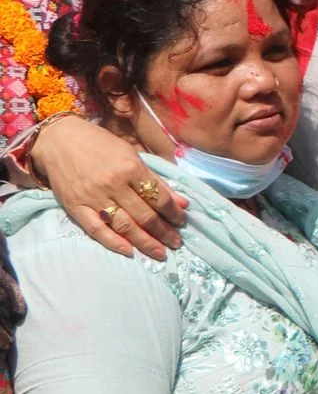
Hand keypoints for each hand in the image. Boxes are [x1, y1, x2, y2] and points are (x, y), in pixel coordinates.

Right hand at [31, 117, 185, 259]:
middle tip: (176, 243)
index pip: (159, 198)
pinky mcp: (75, 207)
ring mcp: (93, 198)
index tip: (182, 222)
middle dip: (164, 232)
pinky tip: (130, 252)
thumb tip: (181, 202)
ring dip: (145, 242)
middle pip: (144, 215)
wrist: (59, 141)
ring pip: (124, 226)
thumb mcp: (132, 155)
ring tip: (160, 253)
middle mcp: (114, 185)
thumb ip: (155, 180)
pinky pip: (96, 229)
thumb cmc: (100, 144)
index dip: (173, 213)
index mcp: (131, 168)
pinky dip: (114, 242)